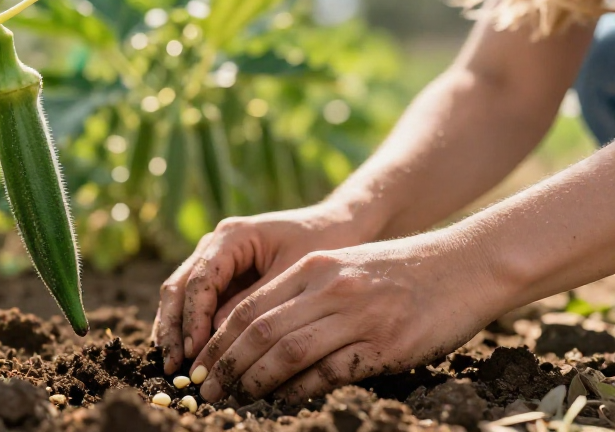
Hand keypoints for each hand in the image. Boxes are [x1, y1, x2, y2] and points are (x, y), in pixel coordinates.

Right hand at [151, 203, 378, 373]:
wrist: (335, 226)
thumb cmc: (322, 244)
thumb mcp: (293, 274)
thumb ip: (256, 303)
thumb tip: (218, 336)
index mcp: (231, 236)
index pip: (200, 280)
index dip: (193, 317)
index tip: (194, 351)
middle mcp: (214, 245)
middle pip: (178, 287)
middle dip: (173, 328)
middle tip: (173, 366)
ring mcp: (213, 260)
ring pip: (179, 296)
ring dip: (175, 331)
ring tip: (173, 367)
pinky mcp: (220, 277)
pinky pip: (195, 303)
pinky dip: (188, 328)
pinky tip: (186, 356)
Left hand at [190, 232, 504, 401]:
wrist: (466, 264)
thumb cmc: (402, 271)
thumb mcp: (344, 266)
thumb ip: (303, 292)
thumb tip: (258, 334)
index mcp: (314, 268)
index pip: (249, 307)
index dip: (218, 341)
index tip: (200, 366)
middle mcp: (330, 288)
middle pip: (261, 331)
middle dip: (226, 366)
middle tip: (206, 392)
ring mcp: (359, 315)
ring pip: (289, 352)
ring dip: (256, 381)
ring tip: (236, 400)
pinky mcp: (387, 343)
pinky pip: (332, 371)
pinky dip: (303, 390)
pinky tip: (285, 402)